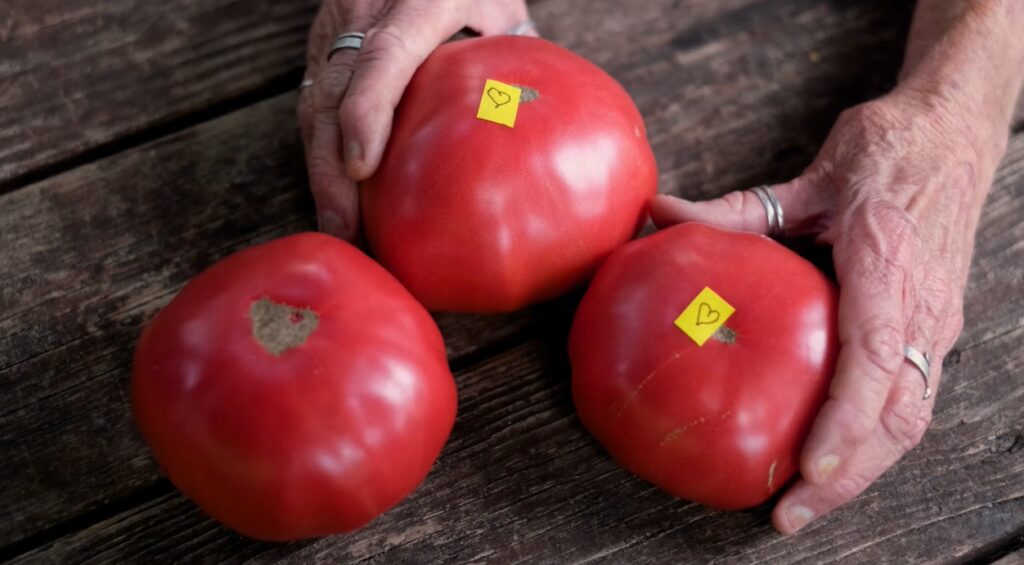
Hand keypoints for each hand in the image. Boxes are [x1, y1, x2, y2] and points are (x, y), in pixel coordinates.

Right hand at [298, 0, 534, 239]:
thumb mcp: (502, 8)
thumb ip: (514, 57)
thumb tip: (541, 132)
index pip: (385, 55)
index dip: (367, 110)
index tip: (362, 166)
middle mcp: (368, 10)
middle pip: (333, 91)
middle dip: (330, 166)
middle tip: (343, 227)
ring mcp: (338, 26)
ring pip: (314, 100)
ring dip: (321, 169)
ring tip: (337, 227)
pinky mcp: (324, 43)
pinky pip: (314, 101)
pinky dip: (322, 151)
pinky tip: (335, 196)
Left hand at [650, 89, 1004, 532]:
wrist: (955, 130)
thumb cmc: (886, 150)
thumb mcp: (811, 177)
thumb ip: (736, 209)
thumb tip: (658, 215)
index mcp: (887, 266)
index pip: (874, 358)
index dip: (845, 420)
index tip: (809, 463)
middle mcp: (922, 306)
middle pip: (899, 414)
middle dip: (849, 474)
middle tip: (790, 513)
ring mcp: (936, 321)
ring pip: (911, 417)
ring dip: (864, 469)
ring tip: (807, 503)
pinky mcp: (934, 327)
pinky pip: (911, 397)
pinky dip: (875, 438)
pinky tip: (834, 458)